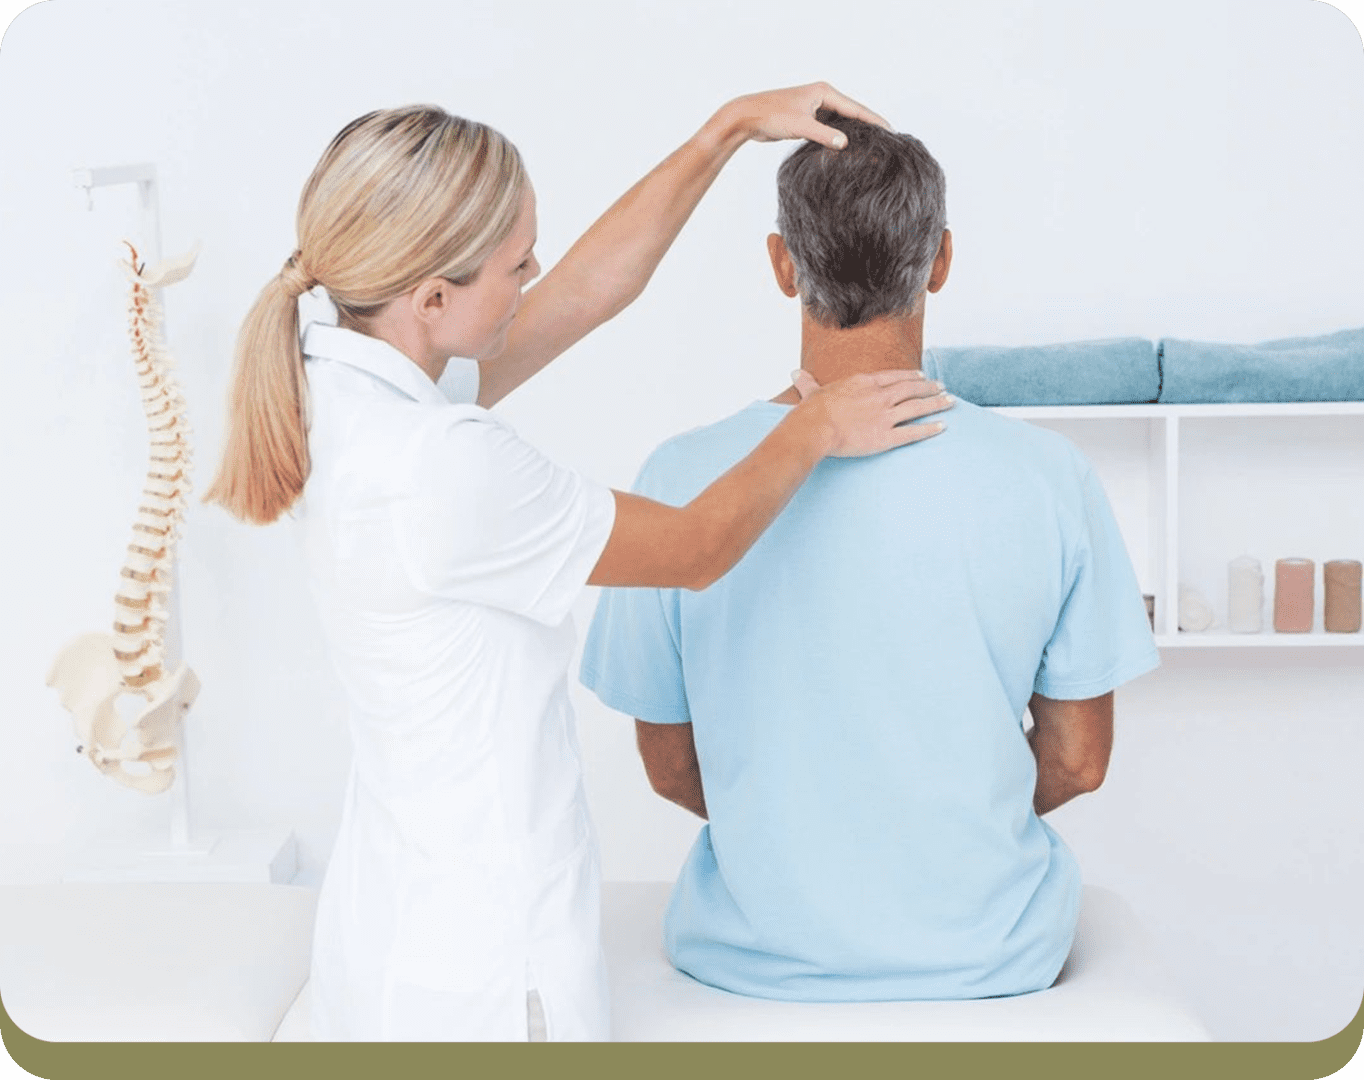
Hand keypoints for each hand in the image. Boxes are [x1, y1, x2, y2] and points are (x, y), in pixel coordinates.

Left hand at [723, 82, 889, 149]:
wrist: (747, 117)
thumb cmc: (771, 115)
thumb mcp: (800, 126)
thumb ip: (823, 135)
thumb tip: (845, 144)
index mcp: (824, 92)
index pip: (856, 108)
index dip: (874, 120)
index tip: (890, 130)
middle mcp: (821, 97)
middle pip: (851, 114)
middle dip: (867, 126)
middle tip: (886, 140)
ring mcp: (814, 108)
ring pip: (840, 122)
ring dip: (853, 133)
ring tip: (871, 146)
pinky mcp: (806, 119)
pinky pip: (828, 128)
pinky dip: (838, 137)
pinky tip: (846, 149)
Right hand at [792, 369, 952, 456]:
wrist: (814, 428)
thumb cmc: (811, 411)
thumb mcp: (811, 391)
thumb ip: (808, 382)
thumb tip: (795, 374)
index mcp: (864, 383)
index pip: (894, 376)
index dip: (911, 375)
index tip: (922, 375)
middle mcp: (879, 396)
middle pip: (911, 389)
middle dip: (930, 387)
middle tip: (943, 387)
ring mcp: (884, 416)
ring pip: (917, 407)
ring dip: (936, 404)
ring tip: (951, 402)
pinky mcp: (885, 437)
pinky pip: (912, 433)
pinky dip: (929, 429)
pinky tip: (942, 426)